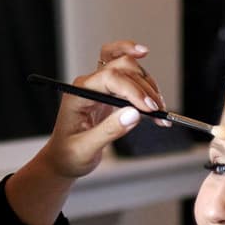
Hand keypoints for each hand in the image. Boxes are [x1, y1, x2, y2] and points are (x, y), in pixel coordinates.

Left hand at [40, 40, 166, 180]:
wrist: (64, 158)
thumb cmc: (69, 154)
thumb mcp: (85, 148)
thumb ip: (109, 131)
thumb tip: (133, 114)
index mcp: (79, 93)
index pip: (110, 78)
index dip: (133, 90)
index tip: (149, 108)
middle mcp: (90, 84)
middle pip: (122, 66)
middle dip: (144, 86)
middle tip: (158, 110)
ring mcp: (100, 86)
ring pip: (129, 68)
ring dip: (149, 84)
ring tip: (160, 109)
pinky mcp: (110, 92)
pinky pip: (129, 76)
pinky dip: (146, 85)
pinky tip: (156, 97)